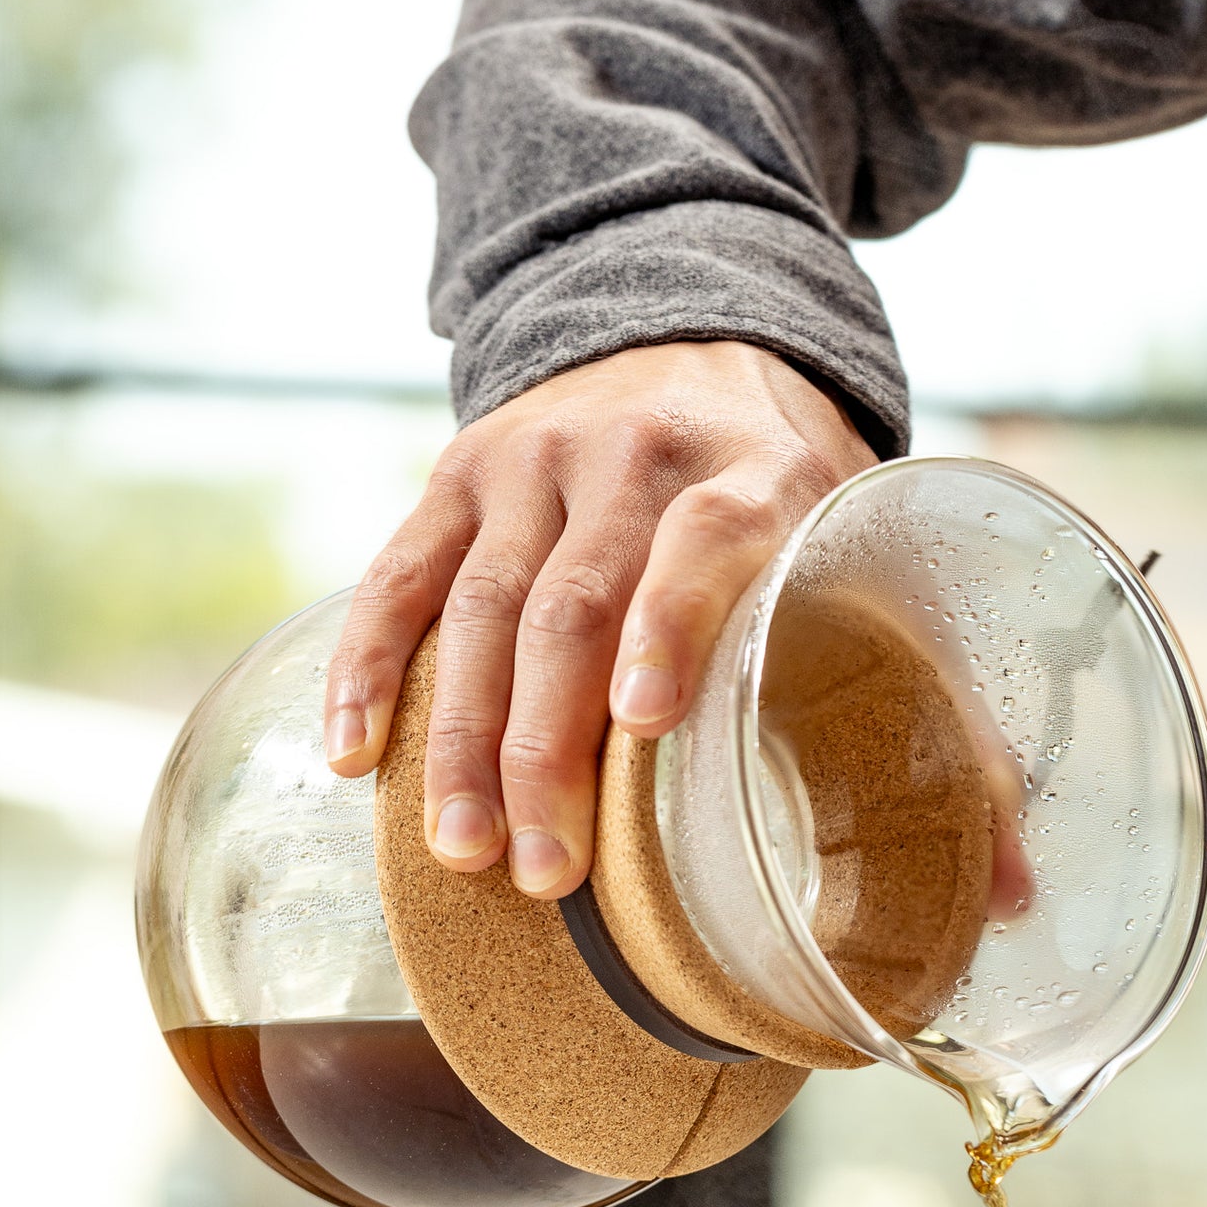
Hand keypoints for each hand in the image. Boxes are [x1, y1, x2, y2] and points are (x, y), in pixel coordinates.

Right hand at [323, 342, 874, 895]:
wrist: (694, 338)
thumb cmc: (774, 481)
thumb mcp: (839, 519)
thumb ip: (831, 613)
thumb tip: (851, 773)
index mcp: (750, 472)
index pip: (700, 542)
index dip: (668, 628)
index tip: (642, 722)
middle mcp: (633, 455)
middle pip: (573, 608)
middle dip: (548, 749)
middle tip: (544, 868)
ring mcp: (534, 460)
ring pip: (482, 609)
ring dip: (462, 739)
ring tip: (461, 847)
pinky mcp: (462, 471)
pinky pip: (400, 574)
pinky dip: (369, 666)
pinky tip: (355, 754)